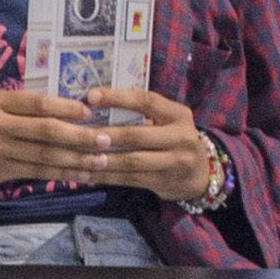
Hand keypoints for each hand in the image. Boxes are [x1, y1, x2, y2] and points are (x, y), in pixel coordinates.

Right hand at [0, 90, 113, 190]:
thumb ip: (19, 109)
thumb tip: (64, 113)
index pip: (38, 102)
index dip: (67, 108)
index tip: (92, 112)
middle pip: (45, 129)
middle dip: (79, 135)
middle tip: (105, 139)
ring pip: (42, 154)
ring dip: (75, 159)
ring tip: (100, 161)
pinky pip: (33, 172)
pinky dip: (58, 173)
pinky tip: (78, 175)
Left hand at [79, 89, 213, 201]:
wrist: (200, 173)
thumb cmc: (173, 138)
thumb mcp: (168, 120)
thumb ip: (143, 113)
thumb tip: (99, 103)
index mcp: (178, 114)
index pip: (146, 101)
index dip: (118, 98)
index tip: (91, 96)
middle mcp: (180, 137)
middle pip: (136, 135)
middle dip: (104, 135)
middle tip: (79, 133)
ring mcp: (174, 162)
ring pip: (131, 161)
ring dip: (102, 160)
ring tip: (79, 156)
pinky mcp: (163, 182)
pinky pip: (130, 179)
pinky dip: (107, 177)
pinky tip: (88, 174)